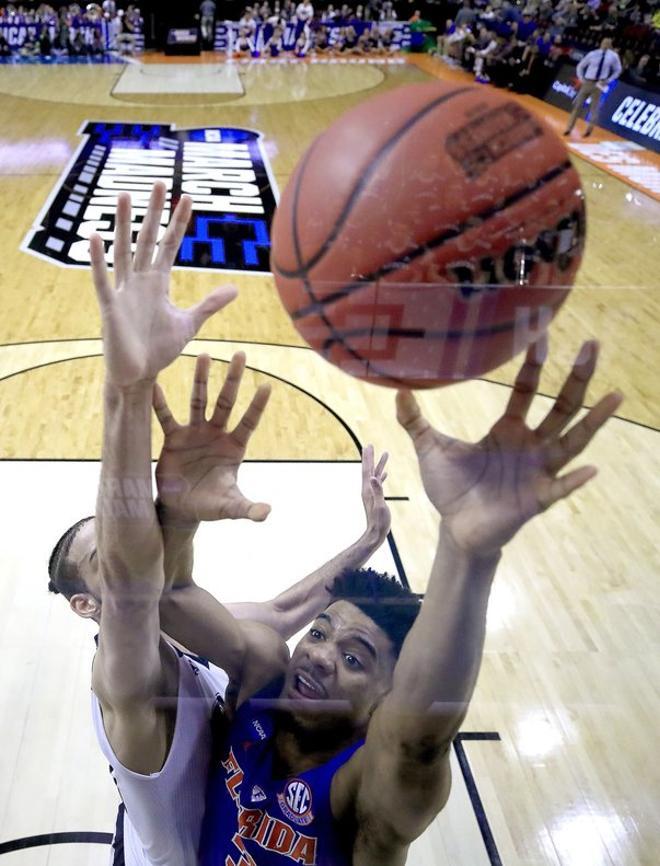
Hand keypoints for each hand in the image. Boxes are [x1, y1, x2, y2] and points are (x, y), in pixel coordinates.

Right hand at [90, 183, 235, 387]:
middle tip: (159, 182)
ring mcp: (123, 292)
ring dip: (123, 224)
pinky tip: (95, 236)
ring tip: (123, 195)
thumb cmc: (159, 349)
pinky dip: (98, 260)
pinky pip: (103, 280)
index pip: (169, 245)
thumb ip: (209, 304)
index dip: (178, 223)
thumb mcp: (189, 323)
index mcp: (158, 283)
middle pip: (147, 239)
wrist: (138, 375)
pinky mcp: (110, 308)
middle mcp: (139, 281)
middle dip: (154, 213)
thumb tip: (235, 290)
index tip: (187, 197)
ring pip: (124, 252)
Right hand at [154, 352, 270, 523]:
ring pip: (199, 400)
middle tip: (241, 353)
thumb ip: (247, 509)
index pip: (248, 422)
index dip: (257, 406)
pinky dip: (159, 402)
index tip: (267, 385)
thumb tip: (266, 514)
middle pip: (226, 401)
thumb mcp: (230, 507)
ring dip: (201, 379)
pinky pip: (165, 416)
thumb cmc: (210, 506)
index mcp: (233, 447)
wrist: (182, 509)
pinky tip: (153, 383)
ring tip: (204, 354)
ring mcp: (195, 433)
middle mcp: (216, 434)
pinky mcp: (173, 439)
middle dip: (233, 379)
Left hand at [361, 444, 390, 542]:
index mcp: (368, 489)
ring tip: (384, 454)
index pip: (367, 469)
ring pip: (375, 475)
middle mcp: (368, 489)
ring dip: (379, 464)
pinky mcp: (376, 498)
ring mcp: (372, 493)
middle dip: (370, 457)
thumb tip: (373, 477)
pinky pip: (379, 483)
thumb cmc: (379, 522)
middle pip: (369, 469)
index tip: (368, 445)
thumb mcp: (380, 506)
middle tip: (369, 445)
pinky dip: (382, 475)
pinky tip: (385, 473)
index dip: (368, 457)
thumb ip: (377, 491)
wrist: (375, 534)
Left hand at [396, 339, 622, 556]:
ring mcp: (538, 471)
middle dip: (576, 378)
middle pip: (560, 406)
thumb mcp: (431, 448)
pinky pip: (560, 488)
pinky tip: (591, 469)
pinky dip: (574, 480)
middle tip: (593, 345)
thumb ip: (415, 420)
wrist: (456, 529)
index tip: (541, 335)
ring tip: (615, 395)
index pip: (525, 391)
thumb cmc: (451, 489)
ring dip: (594, 420)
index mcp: (508, 429)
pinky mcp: (537, 499)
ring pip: (572, 441)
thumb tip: (397, 389)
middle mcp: (530, 445)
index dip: (533, 365)